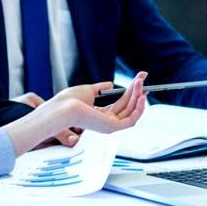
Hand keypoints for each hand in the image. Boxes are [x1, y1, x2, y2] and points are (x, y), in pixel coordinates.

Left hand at [3, 73, 147, 154]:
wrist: (63, 107)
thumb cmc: (70, 100)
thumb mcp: (88, 90)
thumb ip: (100, 88)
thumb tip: (111, 84)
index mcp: (99, 115)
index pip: (120, 105)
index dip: (130, 93)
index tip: (138, 82)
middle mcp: (106, 122)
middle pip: (127, 106)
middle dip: (136, 91)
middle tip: (143, 77)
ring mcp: (109, 126)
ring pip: (130, 111)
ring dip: (138, 96)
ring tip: (141, 82)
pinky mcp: (112, 127)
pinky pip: (131, 120)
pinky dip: (138, 109)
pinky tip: (141, 96)